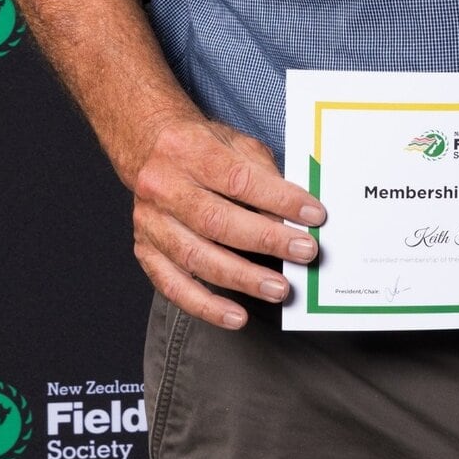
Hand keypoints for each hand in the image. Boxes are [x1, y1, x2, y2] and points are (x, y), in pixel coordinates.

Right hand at [131, 115, 325, 328]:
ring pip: (197, 258)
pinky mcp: (144, 250)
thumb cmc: (201, 146)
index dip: (279, 199)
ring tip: (278, 288)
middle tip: (305, 253)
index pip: (239, 180)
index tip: (314, 214)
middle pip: (217, 221)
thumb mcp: (235, 142)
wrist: (146, 146)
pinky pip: (173, 286)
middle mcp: (164, 187)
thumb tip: (294, 214)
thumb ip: (262, 173)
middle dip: (266, 241)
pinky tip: (236, 316)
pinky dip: (206, 306)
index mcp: (190, 151)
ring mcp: (151, 222)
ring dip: (242, 278)